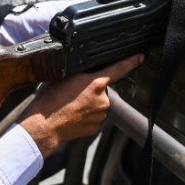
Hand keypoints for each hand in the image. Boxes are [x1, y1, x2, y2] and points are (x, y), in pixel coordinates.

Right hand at [18, 54, 143, 157]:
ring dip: (88, 104)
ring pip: (98, 104)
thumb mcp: (63, 77)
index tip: (140, 57)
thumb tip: (84, 74)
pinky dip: (85, 116)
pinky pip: (94, 117)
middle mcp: (102, 99)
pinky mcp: (96, 127)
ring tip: (69, 106)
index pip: (118, 69)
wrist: (44, 126)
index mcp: (95, 82)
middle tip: (72, 94)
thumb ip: (80, 75)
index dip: (130, 62)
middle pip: (101, 89)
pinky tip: (72, 116)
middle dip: (91, 90)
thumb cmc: (50, 100)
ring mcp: (100, 114)